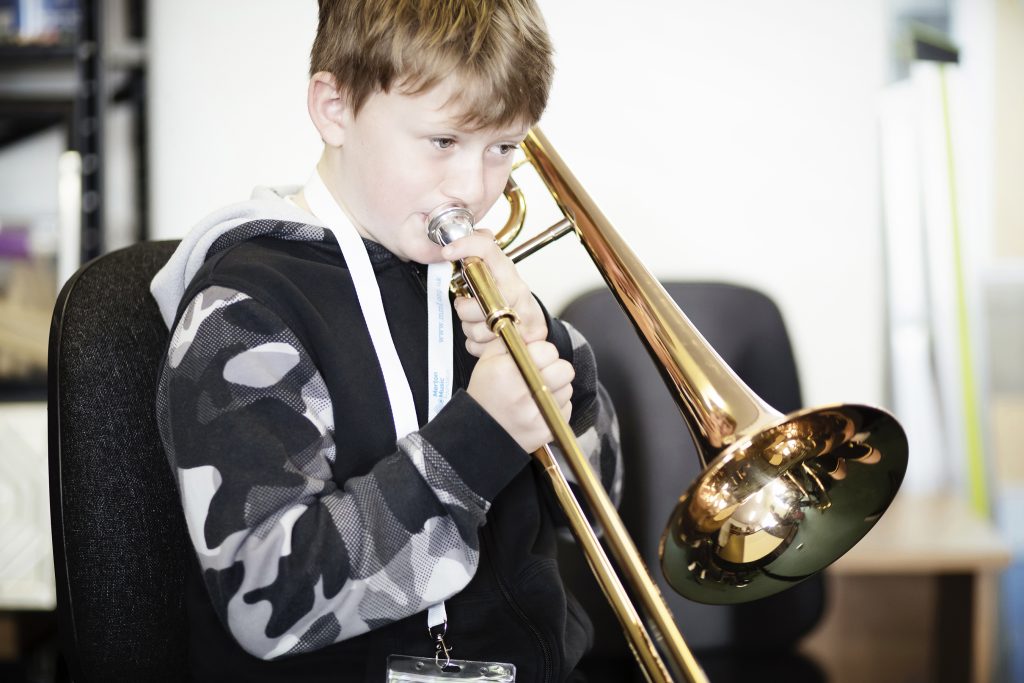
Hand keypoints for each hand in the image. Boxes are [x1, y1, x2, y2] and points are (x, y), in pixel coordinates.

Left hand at [441, 230, 547, 357]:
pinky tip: (485, 337)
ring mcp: (518, 319)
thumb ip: (486, 254)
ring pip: (476, 328)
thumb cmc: (512, 298)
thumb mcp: (501, 272)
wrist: (535, 327)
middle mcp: (515, 292)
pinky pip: (478, 346)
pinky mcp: (514, 342)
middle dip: (465, 309)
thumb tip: (477, 231)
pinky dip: (475, 345)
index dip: (466, 247)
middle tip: (468, 306)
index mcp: (507, 272)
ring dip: (470, 329)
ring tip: (479, 323)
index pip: (487, 249)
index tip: (447, 251)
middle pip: (477, 302)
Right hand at [467, 339, 573, 453]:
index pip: (548, 350)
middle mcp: (523, 392)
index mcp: (507, 371)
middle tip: (538, 374)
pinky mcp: (546, 430)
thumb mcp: (488, 360)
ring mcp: (536, 414)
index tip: (532, 358)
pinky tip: (538, 407)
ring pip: (567, 388)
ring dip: (555, 387)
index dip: (541, 351)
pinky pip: (566, 408)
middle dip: (553, 368)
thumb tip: (538, 330)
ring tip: (535, 393)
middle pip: (564, 369)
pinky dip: (555, 406)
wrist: (480, 433)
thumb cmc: (485, 393)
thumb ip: (513, 339)